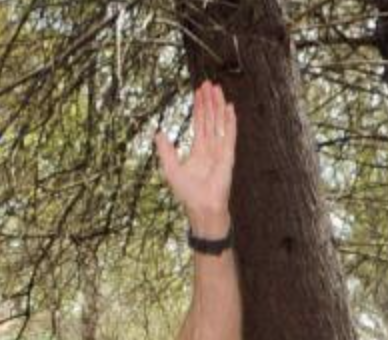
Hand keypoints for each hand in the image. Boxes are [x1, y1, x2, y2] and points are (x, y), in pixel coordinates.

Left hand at [155, 81, 236, 236]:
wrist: (202, 206)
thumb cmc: (187, 193)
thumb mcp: (171, 169)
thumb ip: (165, 151)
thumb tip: (157, 134)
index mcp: (198, 150)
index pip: (199, 123)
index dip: (199, 108)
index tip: (199, 92)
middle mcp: (211, 147)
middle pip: (210, 119)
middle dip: (209, 102)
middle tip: (208, 84)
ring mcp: (220, 150)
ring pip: (219, 123)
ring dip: (218, 106)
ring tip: (218, 90)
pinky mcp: (228, 156)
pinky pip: (230, 135)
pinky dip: (230, 122)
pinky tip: (230, 108)